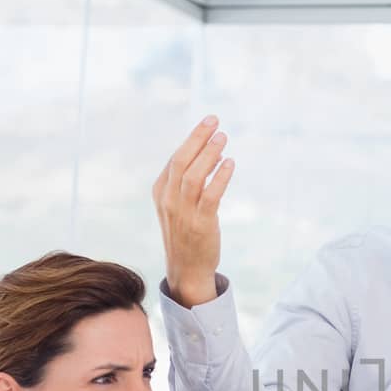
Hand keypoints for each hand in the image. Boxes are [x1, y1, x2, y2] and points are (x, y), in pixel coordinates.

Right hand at [154, 116, 233, 307]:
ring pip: (193, 175)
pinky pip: (209, 195)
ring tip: (223, 138)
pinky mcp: (200, 224)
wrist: (187, 269)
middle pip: (181, 161)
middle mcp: (169, 200)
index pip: (174, 159)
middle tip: (214, 121)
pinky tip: (229, 163)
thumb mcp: (177, 205)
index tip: (207, 124)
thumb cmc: (185, 233)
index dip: (191, 139)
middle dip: (198, 138)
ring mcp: (183, 212)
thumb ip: (186, 182)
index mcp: (160, 192)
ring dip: (209, 154)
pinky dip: (219, 177)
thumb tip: (210, 154)